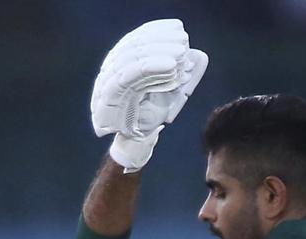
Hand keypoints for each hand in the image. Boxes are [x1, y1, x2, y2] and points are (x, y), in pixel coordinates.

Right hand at [90, 19, 207, 172]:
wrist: (137, 143)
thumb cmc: (152, 116)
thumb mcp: (172, 92)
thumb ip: (182, 74)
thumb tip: (198, 55)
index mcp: (122, 65)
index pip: (136, 40)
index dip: (156, 31)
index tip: (177, 28)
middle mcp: (110, 71)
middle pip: (133, 45)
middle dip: (160, 40)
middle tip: (182, 40)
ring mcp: (107, 84)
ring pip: (131, 58)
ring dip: (158, 51)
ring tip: (180, 52)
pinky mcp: (110, 99)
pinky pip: (130, 76)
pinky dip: (151, 67)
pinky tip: (171, 65)